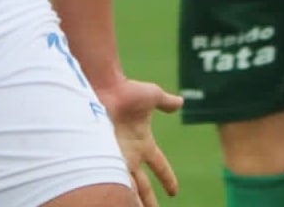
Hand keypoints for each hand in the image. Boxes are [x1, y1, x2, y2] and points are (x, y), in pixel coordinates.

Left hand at [97, 79, 182, 206]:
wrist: (103, 88)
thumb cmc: (126, 90)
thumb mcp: (152, 96)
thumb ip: (165, 101)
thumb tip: (180, 101)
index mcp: (144, 142)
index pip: (159, 166)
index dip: (167, 178)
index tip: (173, 191)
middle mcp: (130, 153)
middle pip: (142, 184)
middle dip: (148, 200)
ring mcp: (116, 156)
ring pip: (127, 186)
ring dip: (132, 200)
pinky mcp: (103, 156)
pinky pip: (112, 178)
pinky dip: (116, 190)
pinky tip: (117, 201)